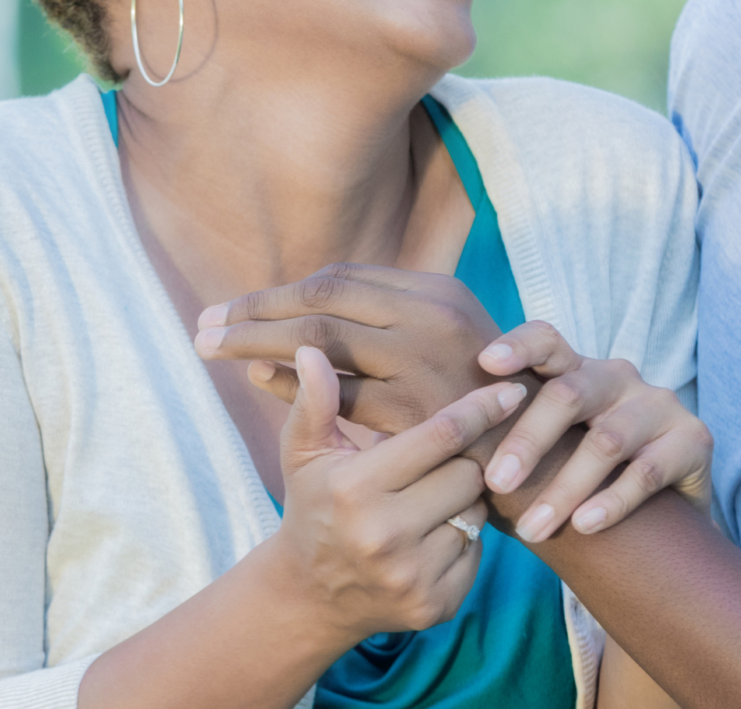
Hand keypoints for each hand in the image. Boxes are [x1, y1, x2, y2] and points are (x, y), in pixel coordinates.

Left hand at [194, 264, 506, 436]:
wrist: (539, 462)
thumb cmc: (479, 402)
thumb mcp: (442, 343)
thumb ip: (387, 319)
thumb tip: (304, 311)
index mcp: (435, 291)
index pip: (339, 278)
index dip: (280, 291)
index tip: (232, 306)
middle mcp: (432, 316)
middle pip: (322, 300)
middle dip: (254, 311)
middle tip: (201, 325)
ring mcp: (427, 363)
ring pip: (323, 340)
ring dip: (259, 341)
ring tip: (209, 346)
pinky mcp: (421, 413)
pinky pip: (341, 395)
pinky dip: (296, 384)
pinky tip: (260, 381)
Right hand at [269, 347, 528, 639]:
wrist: (312, 595)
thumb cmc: (314, 506)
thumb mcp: (304, 453)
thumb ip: (316, 402)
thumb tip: (312, 351)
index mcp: (356, 489)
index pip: (440, 437)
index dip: (480, 408)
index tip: (511, 388)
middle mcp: (386, 535)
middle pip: (469, 473)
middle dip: (464, 459)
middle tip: (442, 458)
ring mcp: (413, 576)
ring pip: (477, 512)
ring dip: (465, 498)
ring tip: (431, 496)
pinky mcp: (435, 605)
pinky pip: (476, 553)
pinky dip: (462, 538)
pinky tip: (432, 534)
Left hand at [475, 322, 711, 542]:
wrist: (665, 519)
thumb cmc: (583, 481)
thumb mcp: (550, 454)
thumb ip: (509, 445)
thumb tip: (443, 459)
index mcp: (578, 371)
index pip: (547, 341)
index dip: (518, 346)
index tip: (484, 364)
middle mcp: (618, 377)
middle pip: (568, 394)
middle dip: (527, 440)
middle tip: (496, 483)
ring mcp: (659, 404)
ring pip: (605, 440)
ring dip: (565, 488)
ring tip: (534, 529)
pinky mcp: (693, 439)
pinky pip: (646, 471)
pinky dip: (611, 502)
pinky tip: (585, 526)